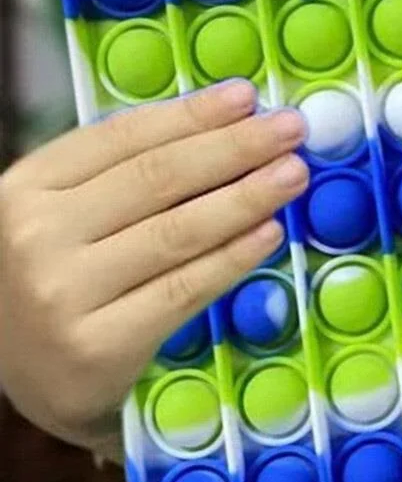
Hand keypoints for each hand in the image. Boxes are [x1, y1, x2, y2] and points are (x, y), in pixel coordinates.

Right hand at [0, 81, 307, 455]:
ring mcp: (64, 292)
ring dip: (247, 196)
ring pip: (177, 231)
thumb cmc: (61, 288)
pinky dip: (233, 257)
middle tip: (291, 129)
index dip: (190, 114)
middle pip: (157, 178)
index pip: (121, 138)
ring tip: (294, 174)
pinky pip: (184, 289)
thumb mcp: (64, 222)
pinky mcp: (100, 344)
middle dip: (234, 148)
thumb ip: (117, 179)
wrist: (32, 383)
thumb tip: (218, 128)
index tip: (246, 97)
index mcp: (23, 189)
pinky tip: (269, 233)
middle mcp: (36, 235)